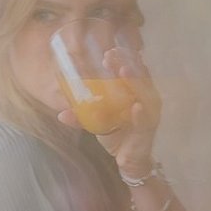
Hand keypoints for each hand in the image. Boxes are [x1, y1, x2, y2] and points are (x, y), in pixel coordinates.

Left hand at [57, 47, 161, 175]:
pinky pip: (146, 120)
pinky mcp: (149, 129)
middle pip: (137, 75)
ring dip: (135, 81)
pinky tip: (135, 107)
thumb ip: (81, 116)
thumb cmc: (116, 132)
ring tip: (123, 71)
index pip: (128, 69)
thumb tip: (61, 113)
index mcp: (132, 90)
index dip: (119, 58)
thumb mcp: (95, 122)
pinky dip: (141, 113)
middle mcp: (143, 97)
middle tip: (109, 55)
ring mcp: (149, 111)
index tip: (106, 51)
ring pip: (145, 93)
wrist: (128, 159)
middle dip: (124, 63)